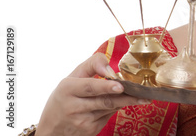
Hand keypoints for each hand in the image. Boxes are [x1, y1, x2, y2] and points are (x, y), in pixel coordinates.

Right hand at [36, 53, 150, 135]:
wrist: (52, 127)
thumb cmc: (65, 96)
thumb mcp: (72, 77)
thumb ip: (92, 65)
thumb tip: (111, 68)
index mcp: (67, 89)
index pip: (89, 87)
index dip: (105, 86)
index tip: (119, 85)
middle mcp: (73, 107)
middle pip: (104, 101)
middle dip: (126, 97)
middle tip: (143, 95)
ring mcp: (82, 121)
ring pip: (110, 108)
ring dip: (127, 102)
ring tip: (143, 98)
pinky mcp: (90, 130)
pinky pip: (109, 116)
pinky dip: (117, 107)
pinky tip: (124, 102)